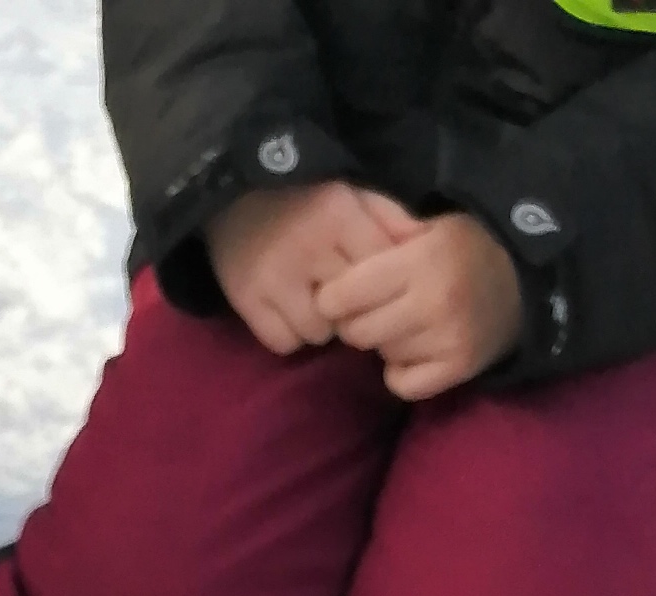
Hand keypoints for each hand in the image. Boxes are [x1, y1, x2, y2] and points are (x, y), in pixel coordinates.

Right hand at [204, 181, 418, 354]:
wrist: (230, 193)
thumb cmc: (302, 198)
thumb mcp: (349, 194)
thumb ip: (388, 218)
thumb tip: (424, 243)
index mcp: (338, 215)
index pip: (380, 271)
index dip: (382, 286)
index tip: (376, 287)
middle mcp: (307, 248)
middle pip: (352, 309)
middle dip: (352, 309)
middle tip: (342, 298)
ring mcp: (274, 278)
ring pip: (319, 333)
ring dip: (320, 326)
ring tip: (311, 303)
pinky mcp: (247, 300)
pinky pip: (285, 343)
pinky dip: (289, 335)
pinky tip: (288, 313)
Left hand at [314, 211, 522, 400]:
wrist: (525, 280)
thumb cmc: (465, 248)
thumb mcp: (427, 227)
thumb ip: (384, 239)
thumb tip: (334, 260)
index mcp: (421, 261)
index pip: (347, 294)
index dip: (333, 298)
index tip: (336, 296)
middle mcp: (433, 302)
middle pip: (358, 331)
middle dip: (356, 322)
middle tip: (372, 311)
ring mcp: (446, 339)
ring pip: (382, 355)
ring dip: (385, 342)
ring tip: (405, 323)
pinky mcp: (457, 368)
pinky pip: (403, 384)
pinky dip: (401, 372)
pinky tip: (414, 351)